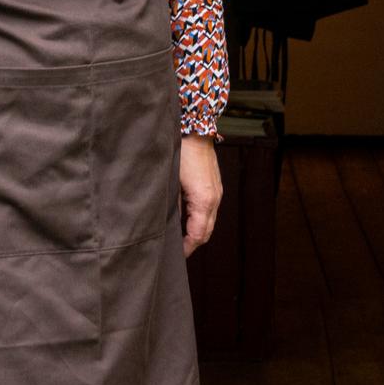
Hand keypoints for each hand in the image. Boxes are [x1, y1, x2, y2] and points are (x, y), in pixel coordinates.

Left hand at [178, 135, 221, 254]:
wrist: (195, 130)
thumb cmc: (180, 153)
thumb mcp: (170, 182)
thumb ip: (171, 206)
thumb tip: (166, 224)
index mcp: (204, 201)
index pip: (198, 235)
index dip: (187, 248)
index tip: (176, 254)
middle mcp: (215, 199)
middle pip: (207, 231)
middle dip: (193, 242)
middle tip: (177, 249)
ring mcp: (218, 192)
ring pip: (210, 221)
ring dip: (197, 230)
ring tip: (180, 235)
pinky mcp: (215, 186)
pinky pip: (210, 209)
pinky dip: (200, 218)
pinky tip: (186, 217)